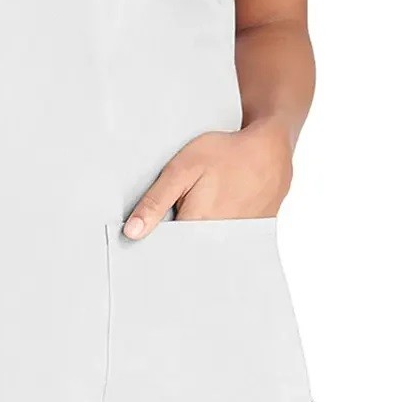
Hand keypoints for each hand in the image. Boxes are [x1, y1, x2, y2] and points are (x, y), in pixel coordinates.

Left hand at [123, 120, 293, 239]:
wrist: (270, 150)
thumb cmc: (226, 155)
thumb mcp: (182, 169)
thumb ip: (156, 200)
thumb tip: (132, 232)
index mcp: (196, 226)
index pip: (165, 249)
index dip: (153, 242)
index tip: (142, 238)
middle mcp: (218, 241)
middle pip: (185, 251)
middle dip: (174, 240)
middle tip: (172, 216)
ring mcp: (237, 241)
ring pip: (205, 247)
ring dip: (195, 237)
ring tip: (198, 210)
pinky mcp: (250, 237)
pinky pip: (225, 243)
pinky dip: (216, 233)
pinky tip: (216, 212)